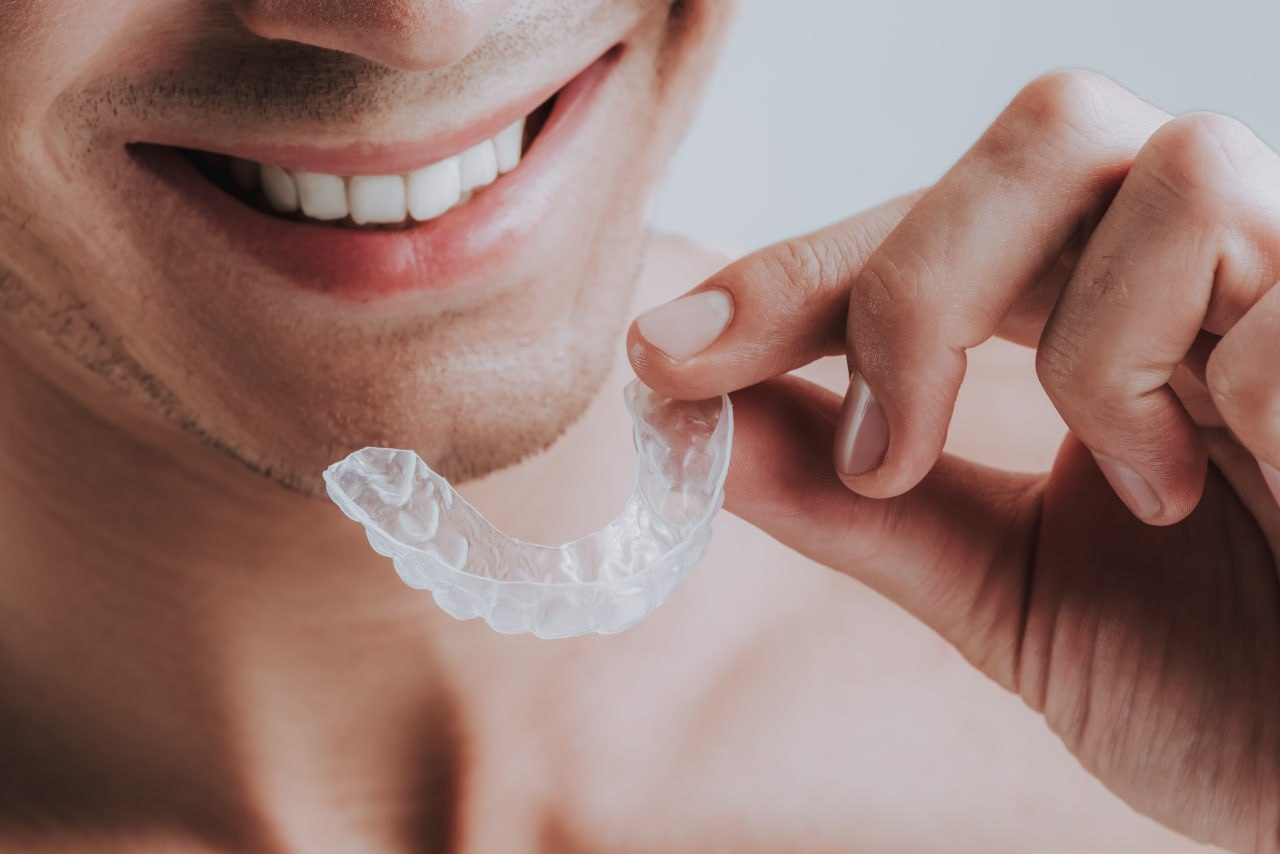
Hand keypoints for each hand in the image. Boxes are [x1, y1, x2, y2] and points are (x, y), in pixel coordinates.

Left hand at [628, 70, 1279, 851]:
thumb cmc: (1213, 686)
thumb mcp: (1003, 591)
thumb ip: (857, 505)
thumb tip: (690, 424)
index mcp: (1110, 306)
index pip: (931, 221)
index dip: (793, 272)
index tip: (669, 353)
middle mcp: (1210, 262)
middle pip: (1048, 131)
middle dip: (914, 285)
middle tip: (883, 451)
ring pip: (1173, 171)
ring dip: (1101, 352)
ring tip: (1141, 490)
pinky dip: (1231, 396)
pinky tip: (1250, 484)